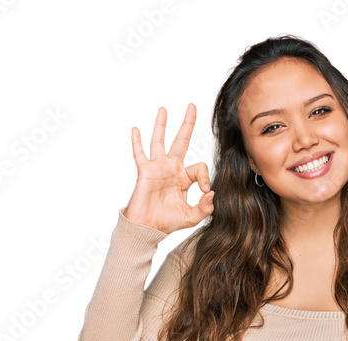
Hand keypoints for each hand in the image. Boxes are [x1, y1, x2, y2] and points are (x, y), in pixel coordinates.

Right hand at [124, 103, 213, 234]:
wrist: (148, 228)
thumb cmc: (167, 222)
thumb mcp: (192, 217)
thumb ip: (205, 208)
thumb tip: (212, 194)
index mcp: (184, 178)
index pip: (199, 167)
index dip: (205, 177)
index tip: (205, 191)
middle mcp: (171, 169)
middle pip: (181, 141)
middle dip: (187, 124)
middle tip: (192, 107)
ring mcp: (157, 168)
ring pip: (159, 141)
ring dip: (161, 125)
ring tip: (163, 109)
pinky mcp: (145, 171)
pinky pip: (140, 154)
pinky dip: (137, 142)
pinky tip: (136, 129)